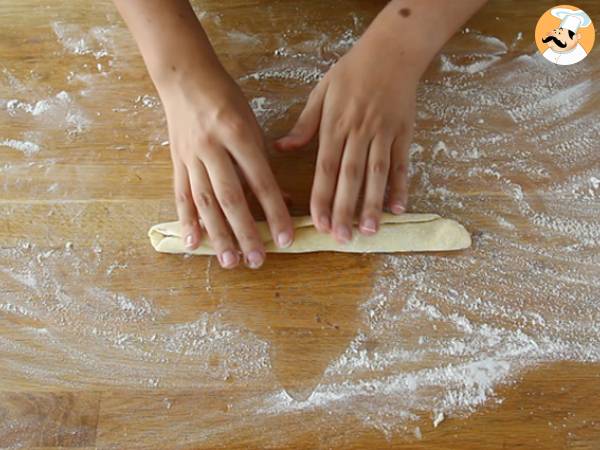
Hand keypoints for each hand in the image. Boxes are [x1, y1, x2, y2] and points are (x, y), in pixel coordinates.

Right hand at [161, 67, 293, 268]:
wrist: (185, 79)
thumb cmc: (226, 99)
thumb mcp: (252, 124)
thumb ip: (261, 164)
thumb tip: (281, 201)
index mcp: (239, 135)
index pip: (261, 182)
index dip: (274, 213)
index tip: (285, 239)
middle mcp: (213, 148)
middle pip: (231, 198)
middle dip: (245, 232)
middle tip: (258, 261)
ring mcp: (191, 157)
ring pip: (205, 202)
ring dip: (218, 235)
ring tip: (229, 262)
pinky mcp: (176, 163)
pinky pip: (181, 196)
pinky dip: (187, 221)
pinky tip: (194, 244)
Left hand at [276, 33, 420, 243]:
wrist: (393, 50)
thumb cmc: (352, 71)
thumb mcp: (322, 91)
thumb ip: (304, 124)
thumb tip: (281, 148)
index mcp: (335, 124)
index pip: (326, 167)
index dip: (323, 197)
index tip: (319, 223)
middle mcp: (359, 132)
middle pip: (350, 176)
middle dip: (345, 209)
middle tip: (342, 238)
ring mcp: (384, 134)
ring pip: (377, 174)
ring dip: (373, 204)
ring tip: (369, 231)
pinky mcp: (404, 133)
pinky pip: (401, 164)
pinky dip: (400, 186)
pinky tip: (398, 208)